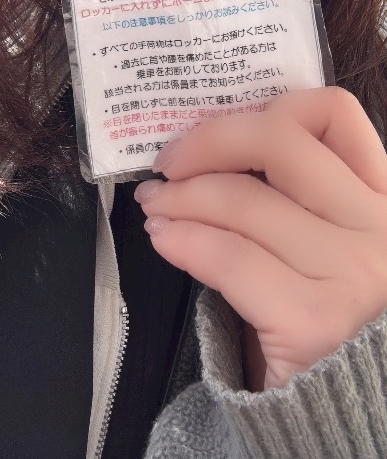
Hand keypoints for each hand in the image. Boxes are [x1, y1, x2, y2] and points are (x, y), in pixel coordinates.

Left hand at [134, 87, 386, 389]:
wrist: (351, 414)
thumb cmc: (327, 313)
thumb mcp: (329, 241)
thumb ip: (295, 194)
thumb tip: (206, 145)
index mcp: (384, 196)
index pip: (334, 113)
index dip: (267, 106)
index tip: (220, 125)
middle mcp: (379, 227)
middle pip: (278, 140)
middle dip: (207, 141)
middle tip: (168, 162)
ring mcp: (353, 272)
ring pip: (242, 200)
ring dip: (180, 196)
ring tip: (155, 204)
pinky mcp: (314, 320)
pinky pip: (228, 258)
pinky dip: (183, 240)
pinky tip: (164, 238)